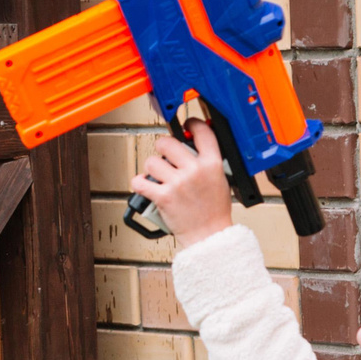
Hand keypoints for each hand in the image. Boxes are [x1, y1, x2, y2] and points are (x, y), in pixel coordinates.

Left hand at [131, 119, 232, 248]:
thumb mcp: (220, 179)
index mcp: (212, 164)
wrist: (210, 236)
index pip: (202, 132)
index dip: (192, 124)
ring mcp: (178, 183)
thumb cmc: (214, 211)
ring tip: (159, 175)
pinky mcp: (163, 197)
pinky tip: (146, 185)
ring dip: (152, 168)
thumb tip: (194, 143)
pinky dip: (139, 183)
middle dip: (163, 146)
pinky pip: (140, 181)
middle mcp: (194, 170)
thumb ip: (208, 161)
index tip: (187, 124)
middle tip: (166, 154)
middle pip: (168, 142)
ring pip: (152, 161)